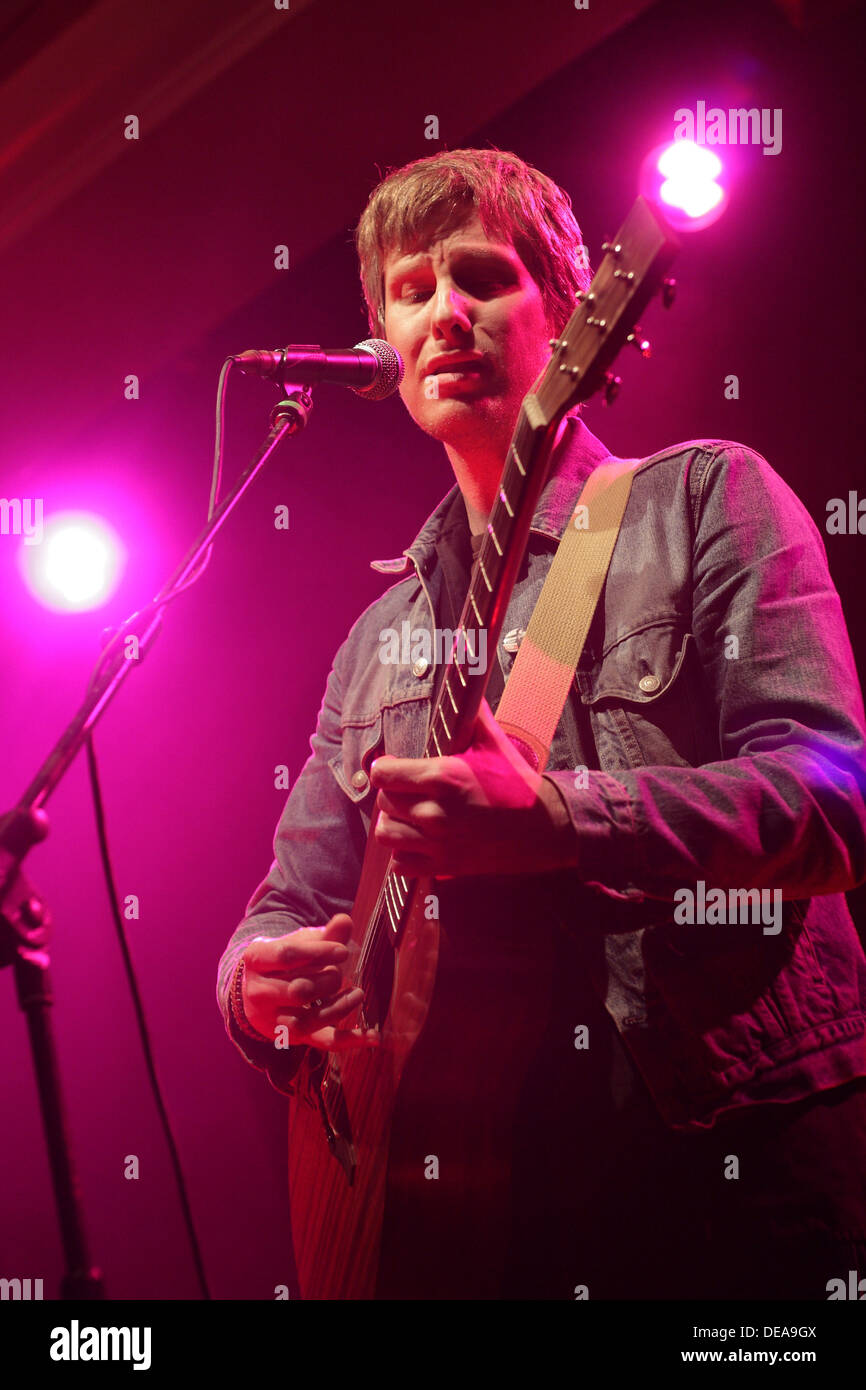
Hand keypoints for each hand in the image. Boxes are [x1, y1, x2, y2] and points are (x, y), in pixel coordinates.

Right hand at [240, 913, 379, 1051]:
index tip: (343, 951)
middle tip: (339, 972)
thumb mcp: (298, 943)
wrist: (258, 989)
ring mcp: (272, 1020)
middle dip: (327, 980)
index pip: (286, 956)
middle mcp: (257, 993)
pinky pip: (322, 1042)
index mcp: (256, 960)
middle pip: (298, 990)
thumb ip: (323, 935)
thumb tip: (345, 921)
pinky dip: (350, 1040)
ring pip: (306, 1021)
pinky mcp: (292, 1037)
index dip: (318, 952)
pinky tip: (374, 1036)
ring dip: (338, 1007)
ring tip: (357, 993)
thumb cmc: (283, 960)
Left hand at [369, 697, 578, 877]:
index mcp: (443, 776)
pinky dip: (403, 854)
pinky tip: (417, 840)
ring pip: (386, 834)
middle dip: (391, 793)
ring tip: (407, 815)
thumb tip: (465, 679)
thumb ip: (471, 713)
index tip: (392, 766)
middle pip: (383, 802)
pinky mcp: (445, 866)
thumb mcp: (494, 743)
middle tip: (406, 789)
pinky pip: (400, 865)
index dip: (384, 768)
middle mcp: (435, 811)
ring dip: (393, 823)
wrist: (546, 828)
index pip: (382, 774)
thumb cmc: (517, 783)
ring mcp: (439, 842)